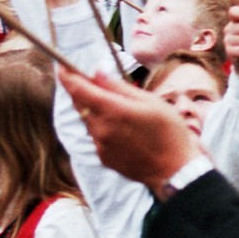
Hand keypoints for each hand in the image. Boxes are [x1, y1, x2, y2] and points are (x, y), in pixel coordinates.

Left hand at [60, 66, 200, 192]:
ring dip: (95, 110)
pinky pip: (97, 136)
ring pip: (88, 121)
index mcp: (113, 110)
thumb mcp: (150, 101)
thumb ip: (119, 87)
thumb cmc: (169, 131)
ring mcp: (101, 145)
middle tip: (94, 82)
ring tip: (120, 110)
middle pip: (80, 105)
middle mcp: (101, 129)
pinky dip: (103, 127)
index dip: (67, 77)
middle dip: (82, 91)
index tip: (62, 67)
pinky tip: (124, 129)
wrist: (176, 170)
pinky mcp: (104, 158)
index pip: (79, 90)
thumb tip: (97, 73)